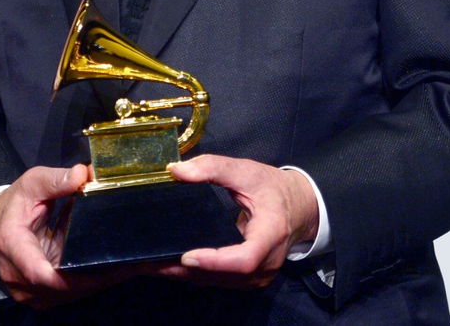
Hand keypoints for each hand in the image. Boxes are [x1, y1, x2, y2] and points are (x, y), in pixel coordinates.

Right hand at [0, 164, 143, 307]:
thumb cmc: (14, 205)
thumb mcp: (31, 184)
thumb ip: (55, 180)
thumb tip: (83, 174)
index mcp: (13, 248)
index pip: (40, 273)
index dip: (72, 276)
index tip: (104, 265)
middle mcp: (21, 279)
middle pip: (66, 287)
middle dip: (103, 275)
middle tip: (138, 261)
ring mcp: (34, 292)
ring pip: (74, 291)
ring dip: (105, 278)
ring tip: (138, 263)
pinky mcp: (46, 295)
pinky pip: (75, 290)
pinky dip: (97, 278)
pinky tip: (121, 266)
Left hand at [152, 155, 318, 288]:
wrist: (298, 207)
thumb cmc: (271, 188)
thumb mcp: (245, 170)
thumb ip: (212, 167)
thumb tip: (176, 171)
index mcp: (271, 232)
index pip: (245, 258)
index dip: (215, 261)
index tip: (187, 255)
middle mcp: (268, 262)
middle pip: (227, 275)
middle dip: (188, 270)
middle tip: (151, 261)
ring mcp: (260, 275)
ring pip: (221, 282)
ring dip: (187, 276)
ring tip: (153, 265)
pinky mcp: (250, 279)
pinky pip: (222, 281)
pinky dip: (197, 275)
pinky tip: (172, 266)